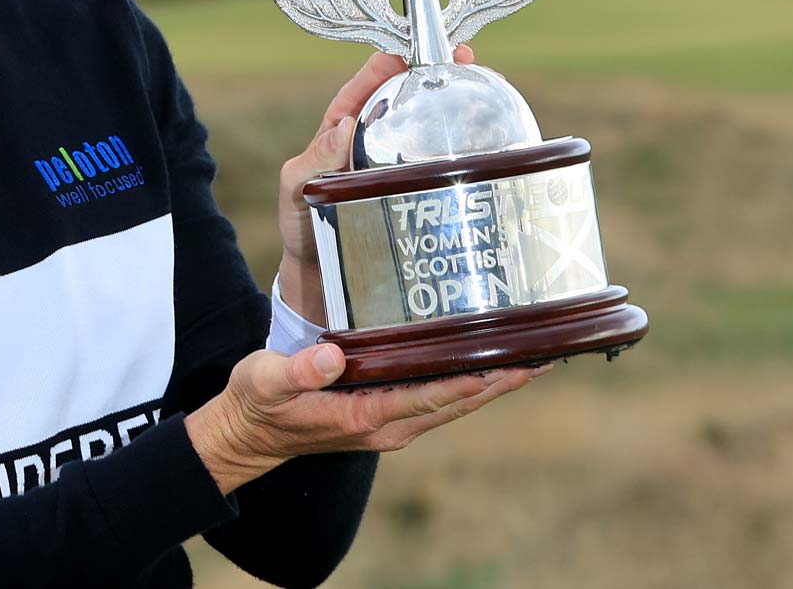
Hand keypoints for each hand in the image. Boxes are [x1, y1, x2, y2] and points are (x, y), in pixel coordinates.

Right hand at [184, 342, 547, 492]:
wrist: (247, 436)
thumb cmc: (256, 404)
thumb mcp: (265, 381)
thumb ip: (297, 370)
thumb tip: (331, 356)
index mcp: (365, 416)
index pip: (429, 396)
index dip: (469, 382)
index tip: (507, 365)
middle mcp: (387, 425)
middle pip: (456, 402)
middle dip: (500, 382)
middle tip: (546, 357)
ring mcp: (388, 423)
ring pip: (452, 403)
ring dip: (492, 384)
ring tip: (531, 360)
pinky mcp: (384, 415)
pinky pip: (437, 399)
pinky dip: (466, 384)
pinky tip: (482, 366)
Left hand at [274, 43, 474, 324]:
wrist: (323, 281)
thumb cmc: (302, 229)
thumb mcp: (298, 189)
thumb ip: (314, 161)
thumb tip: (342, 125)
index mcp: (339, 130)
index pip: (365, 86)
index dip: (388, 62)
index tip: (413, 47)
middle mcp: (371, 141)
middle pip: (404, 96)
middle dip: (433, 72)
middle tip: (465, 58)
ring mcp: (396, 165)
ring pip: (426, 126)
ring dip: (453, 104)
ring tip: (483, 86)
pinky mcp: (415, 190)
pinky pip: (439, 163)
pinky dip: (462, 150)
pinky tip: (487, 146)